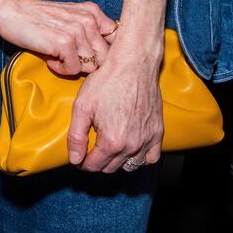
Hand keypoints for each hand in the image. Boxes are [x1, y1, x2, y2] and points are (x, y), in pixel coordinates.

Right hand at [0, 0, 116, 75]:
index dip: (104, 53)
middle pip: (105, 57)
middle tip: (70, 58)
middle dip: (88, 63)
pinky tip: (49, 58)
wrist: (13, 10)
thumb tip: (108, 55)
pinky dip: (60, 68)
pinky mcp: (65, 43)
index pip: (116, 41)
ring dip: (73, 66)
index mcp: (92, 12)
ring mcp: (77, 31)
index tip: (88, 55)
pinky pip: (73, 69)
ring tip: (57, 56)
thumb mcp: (71, 16)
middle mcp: (88, 20)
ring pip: (90, 66)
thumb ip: (89, 29)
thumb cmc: (39, 17)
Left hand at [67, 34, 163, 171]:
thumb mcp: (82, 106)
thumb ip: (76, 136)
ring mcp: (147, 140)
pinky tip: (130, 147)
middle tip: (90, 148)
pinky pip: (151, 157)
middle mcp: (132, 146)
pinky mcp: (158, 133)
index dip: (82, 162)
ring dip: (117, 161)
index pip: (93, 165)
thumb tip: (75, 159)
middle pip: (110, 167)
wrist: (133, 64)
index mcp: (111, 142)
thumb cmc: (106, 82)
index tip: (78, 155)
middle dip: (98, 161)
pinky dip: (140, 157)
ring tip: (108, 147)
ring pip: (130, 165)